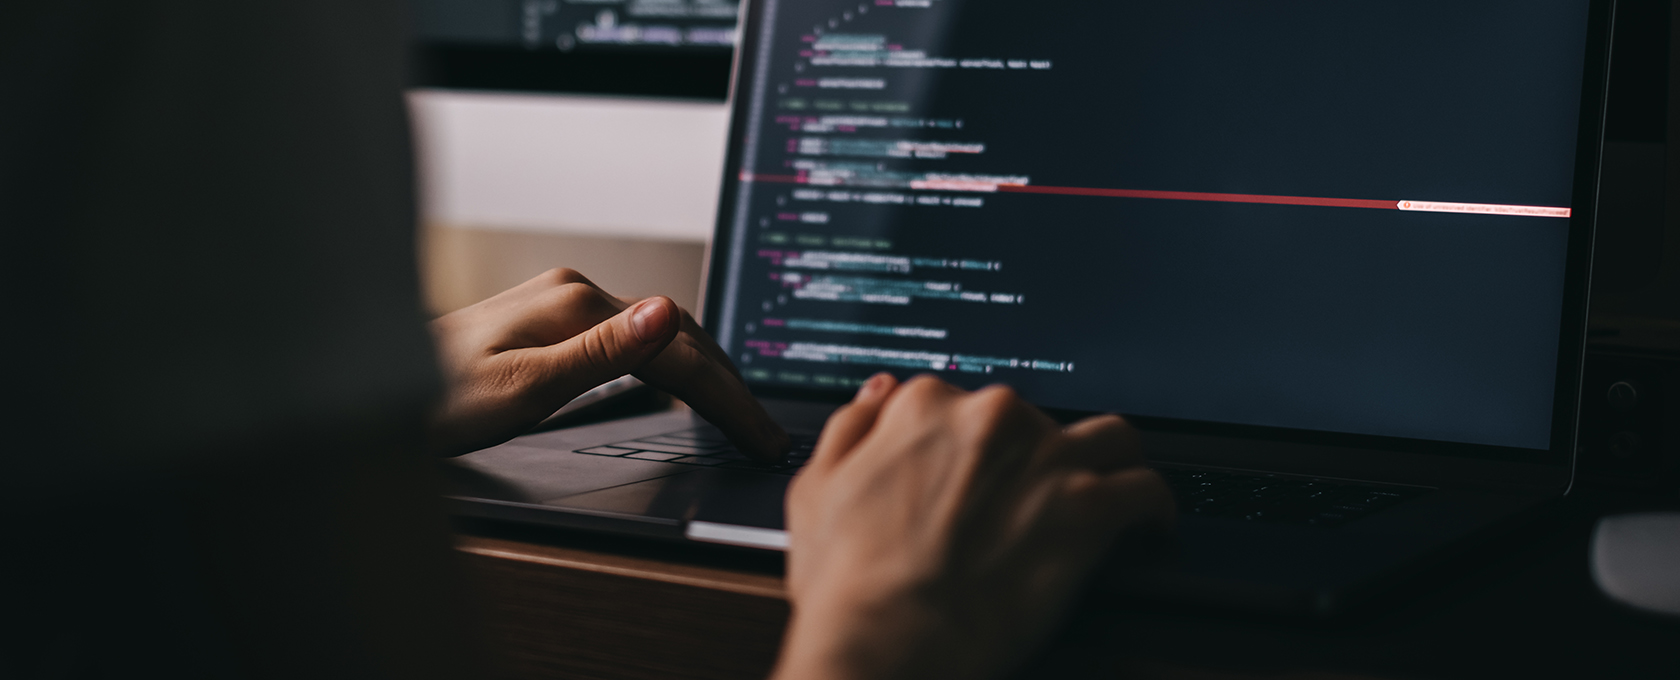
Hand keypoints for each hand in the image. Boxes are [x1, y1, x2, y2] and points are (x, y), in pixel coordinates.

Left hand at [427, 268, 788, 460]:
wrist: (371, 383)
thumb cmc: (433, 400)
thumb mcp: (521, 388)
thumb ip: (599, 354)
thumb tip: (665, 314)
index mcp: (575, 305)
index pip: (679, 353)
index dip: (728, 399)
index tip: (761, 436)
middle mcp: (575, 294)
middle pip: (679, 337)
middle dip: (729, 387)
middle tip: (766, 433)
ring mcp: (565, 303)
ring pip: (661, 336)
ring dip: (706, 374)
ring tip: (741, 413)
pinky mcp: (555, 320)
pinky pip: (634, 340)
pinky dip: (671, 367)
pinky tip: (682, 386)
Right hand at [775, 374, 1173, 679]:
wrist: (886, 641)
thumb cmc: (848, 582)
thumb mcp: (815, 490)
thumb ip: (852, 426)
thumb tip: (880, 392)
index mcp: (924, 407)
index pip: (967, 405)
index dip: (977, 448)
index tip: (983, 478)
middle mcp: (990, 418)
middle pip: (1038, 422)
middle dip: (1038, 460)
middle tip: (1028, 512)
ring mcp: (1045, 458)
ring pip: (1110, 438)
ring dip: (1111, 465)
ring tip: (1111, 497)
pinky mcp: (1087, 506)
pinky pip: (1147, 490)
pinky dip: (1153, 510)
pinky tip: (1148, 530)